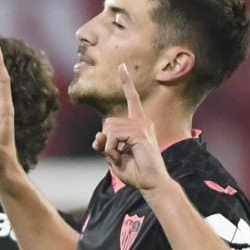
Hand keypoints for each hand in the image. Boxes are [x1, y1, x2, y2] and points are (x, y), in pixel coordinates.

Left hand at [94, 64, 170, 194]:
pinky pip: (114, 137)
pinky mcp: (139, 133)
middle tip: (120, 155)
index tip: (122, 66)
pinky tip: (125, 156)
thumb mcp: (113, 157)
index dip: (126, 82)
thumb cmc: (134, 171)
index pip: (131, 98)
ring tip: (125, 157)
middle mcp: (141, 121)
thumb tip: (99, 134)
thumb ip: (104, 145)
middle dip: (108, 141)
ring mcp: (142, 126)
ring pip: (109, 129)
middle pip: (109, 122)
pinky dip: (113, 150)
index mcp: (138, 124)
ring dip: (110, 148)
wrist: (150, 183)